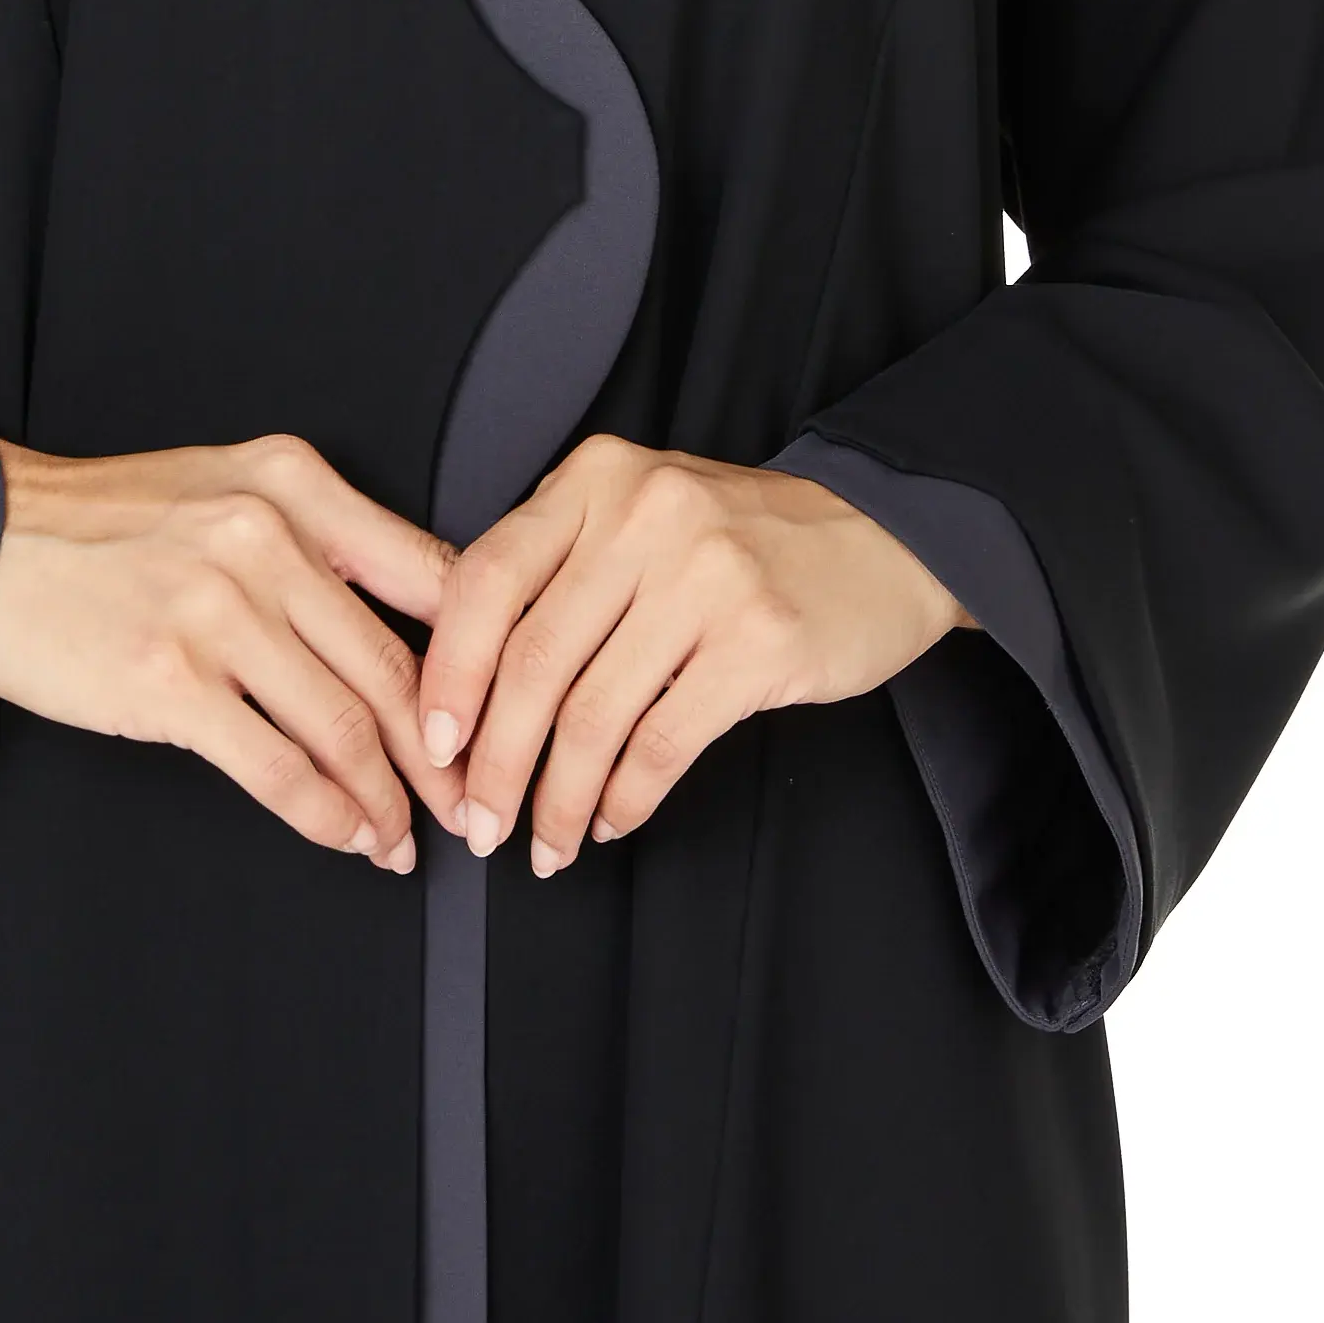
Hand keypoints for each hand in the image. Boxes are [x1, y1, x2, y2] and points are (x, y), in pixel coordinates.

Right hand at [0, 431, 462, 869]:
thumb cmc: (96, 522)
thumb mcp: (221, 485)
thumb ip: (314, 535)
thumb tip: (405, 619)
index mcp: (293, 484)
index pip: (428, 577)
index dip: (478, 663)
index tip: (494, 714)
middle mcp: (266, 540)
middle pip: (395, 668)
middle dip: (443, 755)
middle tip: (465, 801)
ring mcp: (218, 612)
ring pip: (345, 727)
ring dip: (388, 800)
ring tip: (402, 836)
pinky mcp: (170, 681)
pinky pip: (278, 768)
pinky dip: (327, 815)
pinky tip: (346, 836)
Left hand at [415, 438, 970, 875]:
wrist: (890, 538)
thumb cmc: (745, 541)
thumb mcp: (640, 515)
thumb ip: (559, 568)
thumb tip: (460, 685)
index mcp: (596, 480)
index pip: (485, 581)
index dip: (448, 674)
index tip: (433, 743)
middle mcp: (644, 517)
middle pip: (532, 660)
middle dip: (494, 760)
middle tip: (479, 821)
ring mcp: (706, 576)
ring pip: (594, 713)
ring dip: (558, 796)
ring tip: (545, 842)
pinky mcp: (760, 641)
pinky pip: (662, 742)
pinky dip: (626, 797)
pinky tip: (611, 821)